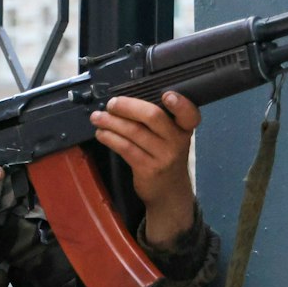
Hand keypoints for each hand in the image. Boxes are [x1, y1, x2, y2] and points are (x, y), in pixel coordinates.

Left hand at [91, 92, 199, 246]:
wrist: (170, 192)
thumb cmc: (165, 156)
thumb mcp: (171, 138)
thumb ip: (158, 120)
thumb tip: (124, 102)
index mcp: (184, 128)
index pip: (189, 114)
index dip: (180, 104)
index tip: (167, 95)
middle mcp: (177, 141)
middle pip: (152, 116)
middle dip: (127, 106)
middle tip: (111, 104)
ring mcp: (163, 156)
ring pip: (134, 132)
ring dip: (111, 122)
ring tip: (97, 117)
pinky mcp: (147, 169)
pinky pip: (125, 148)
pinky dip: (110, 138)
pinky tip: (102, 134)